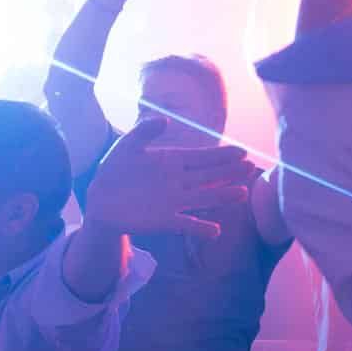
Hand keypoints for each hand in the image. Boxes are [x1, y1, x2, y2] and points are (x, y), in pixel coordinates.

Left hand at [84, 118, 252, 239]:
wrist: (100, 199)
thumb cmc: (115, 171)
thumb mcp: (128, 145)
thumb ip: (145, 131)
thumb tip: (165, 119)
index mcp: (172, 162)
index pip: (202, 157)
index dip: (221, 155)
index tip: (241, 152)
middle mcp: (178, 181)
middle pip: (210, 176)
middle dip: (230, 172)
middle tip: (251, 168)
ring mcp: (173, 201)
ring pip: (203, 198)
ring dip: (222, 196)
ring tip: (242, 193)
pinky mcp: (164, 220)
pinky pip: (185, 224)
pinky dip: (200, 228)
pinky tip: (215, 231)